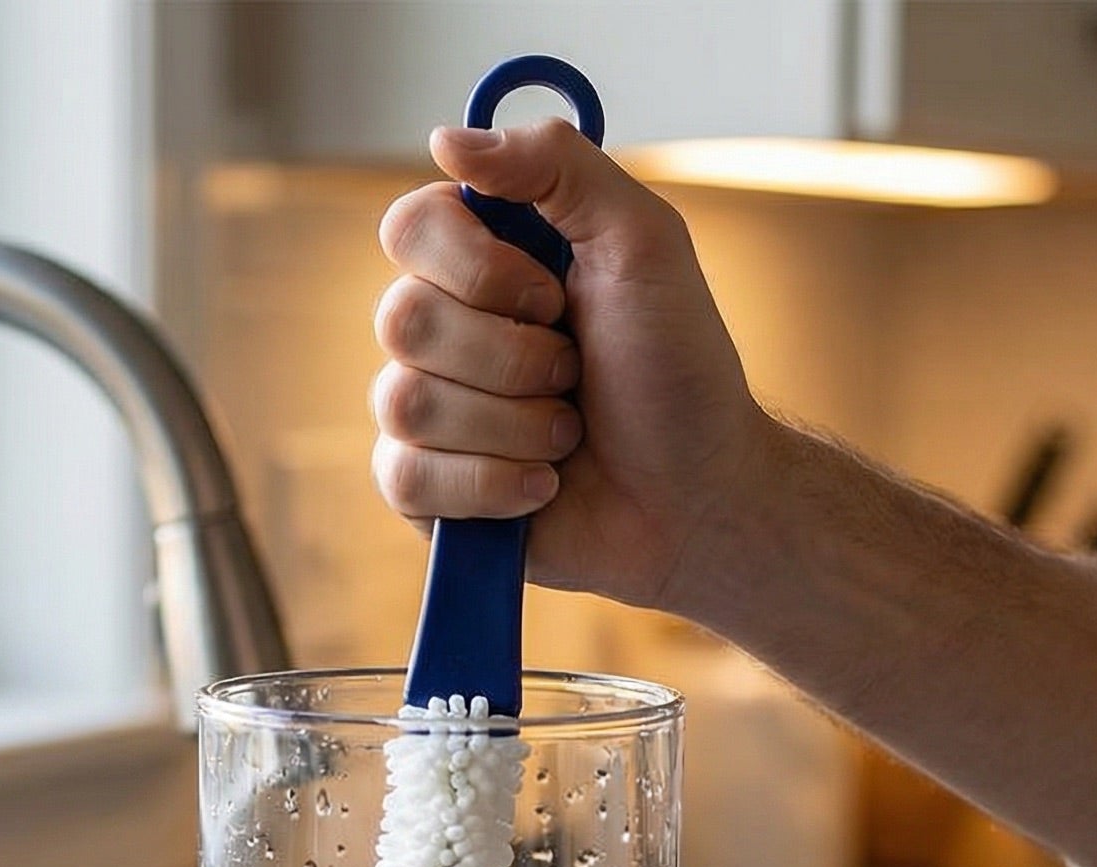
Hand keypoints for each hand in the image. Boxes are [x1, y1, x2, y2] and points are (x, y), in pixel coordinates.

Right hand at [372, 118, 771, 614]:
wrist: (695, 497)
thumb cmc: (676, 371)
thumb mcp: (643, 241)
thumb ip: (558, 166)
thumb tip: (446, 139)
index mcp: (484, 261)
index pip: (409, 228)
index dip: (476, 268)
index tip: (554, 293)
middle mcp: (445, 332)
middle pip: (401, 320)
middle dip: (511, 358)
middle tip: (575, 373)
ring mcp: (428, 415)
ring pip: (408, 404)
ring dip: (514, 425)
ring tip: (567, 436)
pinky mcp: (427, 492)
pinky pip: (407, 478)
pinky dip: (492, 484)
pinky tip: (541, 488)